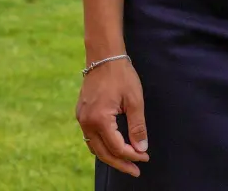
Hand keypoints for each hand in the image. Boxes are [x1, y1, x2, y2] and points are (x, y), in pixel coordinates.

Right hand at [76, 58, 150, 176]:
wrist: (104, 56)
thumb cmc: (121, 75)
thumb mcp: (135, 100)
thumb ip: (137, 126)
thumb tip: (141, 148)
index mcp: (99, 119)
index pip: (117, 147)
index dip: (132, 155)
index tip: (145, 158)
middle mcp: (86, 122)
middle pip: (103, 153)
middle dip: (120, 163)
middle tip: (135, 170)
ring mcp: (81, 118)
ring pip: (94, 147)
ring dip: (110, 157)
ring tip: (126, 163)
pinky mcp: (82, 114)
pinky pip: (90, 137)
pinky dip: (102, 146)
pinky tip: (112, 148)